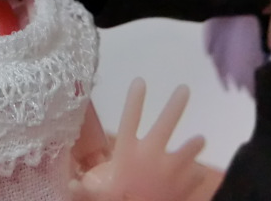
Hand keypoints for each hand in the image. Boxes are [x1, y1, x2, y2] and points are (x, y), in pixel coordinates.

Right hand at [70, 79, 204, 200]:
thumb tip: (70, 184)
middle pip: (166, 124)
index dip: (135, 99)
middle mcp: (151, 155)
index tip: (140, 80)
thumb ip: (86, 187)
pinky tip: (194, 173)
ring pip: (188, 150)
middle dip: (176, 105)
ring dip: (194, 144)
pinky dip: (193, 174)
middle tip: (184, 88)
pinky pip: (194, 176)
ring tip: (200, 138)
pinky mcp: (185, 185)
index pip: (130, 118)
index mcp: (128, 152)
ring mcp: (172, 169)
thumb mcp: (97, 193)